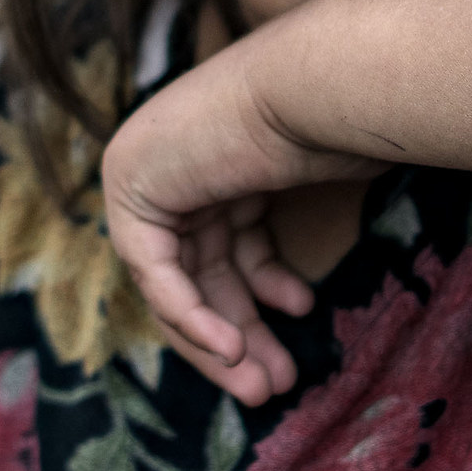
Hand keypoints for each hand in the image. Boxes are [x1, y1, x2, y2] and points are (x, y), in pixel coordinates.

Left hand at [100, 35, 370, 404]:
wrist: (316, 84)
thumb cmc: (340, 123)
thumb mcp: (312, 191)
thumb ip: (289, 233)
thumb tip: (302, 292)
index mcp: (215, 160)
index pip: (218, 250)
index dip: (250, 305)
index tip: (289, 345)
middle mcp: (174, 166)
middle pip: (198, 273)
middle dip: (238, 333)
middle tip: (272, 385)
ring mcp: (146, 173)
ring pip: (177, 285)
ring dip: (221, 340)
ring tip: (266, 385)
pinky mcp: (132, 190)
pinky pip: (157, 277)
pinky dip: (192, 318)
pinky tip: (232, 348)